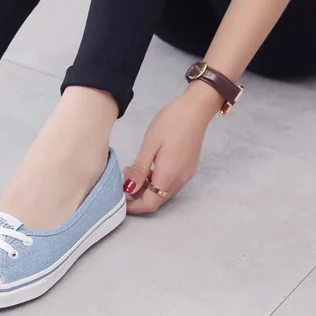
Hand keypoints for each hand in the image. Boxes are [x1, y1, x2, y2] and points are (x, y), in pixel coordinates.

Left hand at [124, 82, 222, 213]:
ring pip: (163, 192)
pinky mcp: (188, 168)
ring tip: (135, 168)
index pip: (150, 204)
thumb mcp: (149, 145)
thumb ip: (139, 169)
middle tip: (126, 175)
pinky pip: (170, 183)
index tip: (119, 196)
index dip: (134, 206)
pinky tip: (149, 166)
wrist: (196, 109)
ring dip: (147, 187)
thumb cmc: (170, 123)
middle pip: (157, 200)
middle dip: (138, 195)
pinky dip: (156, 181)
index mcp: (169, 176)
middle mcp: (180, 180)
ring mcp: (186, 175)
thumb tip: (129, 189)